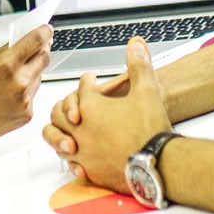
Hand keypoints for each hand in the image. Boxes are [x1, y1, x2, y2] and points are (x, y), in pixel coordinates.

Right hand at [0, 24, 53, 146]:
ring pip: (38, 78)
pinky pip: (32, 97)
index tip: (46, 30)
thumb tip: (25, 41)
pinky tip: (6, 98)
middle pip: (44, 58)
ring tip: (9, 81)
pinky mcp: (26, 115)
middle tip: (38, 47)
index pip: (37, 41)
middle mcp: (19, 83)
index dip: (44, 32)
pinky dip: (25, 94)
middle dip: (42, 50)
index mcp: (7, 65)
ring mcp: (25, 101)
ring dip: (30, 74)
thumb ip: (7, 50)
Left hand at [44, 39, 171, 190]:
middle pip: (58, 112)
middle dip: (64, 105)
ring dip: (60, 131)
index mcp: (92, 106)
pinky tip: (78, 154)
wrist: (157, 163)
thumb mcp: (147, 90)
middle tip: (74, 103)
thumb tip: (135, 44)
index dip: (87, 80)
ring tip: (69, 128)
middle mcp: (81, 128)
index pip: (82, 86)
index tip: (90, 79)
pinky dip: (71, 156)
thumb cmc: (150, 129)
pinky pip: (70, 162)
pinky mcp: (88, 169)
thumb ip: (139, 65)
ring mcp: (82, 150)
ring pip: (56, 138)